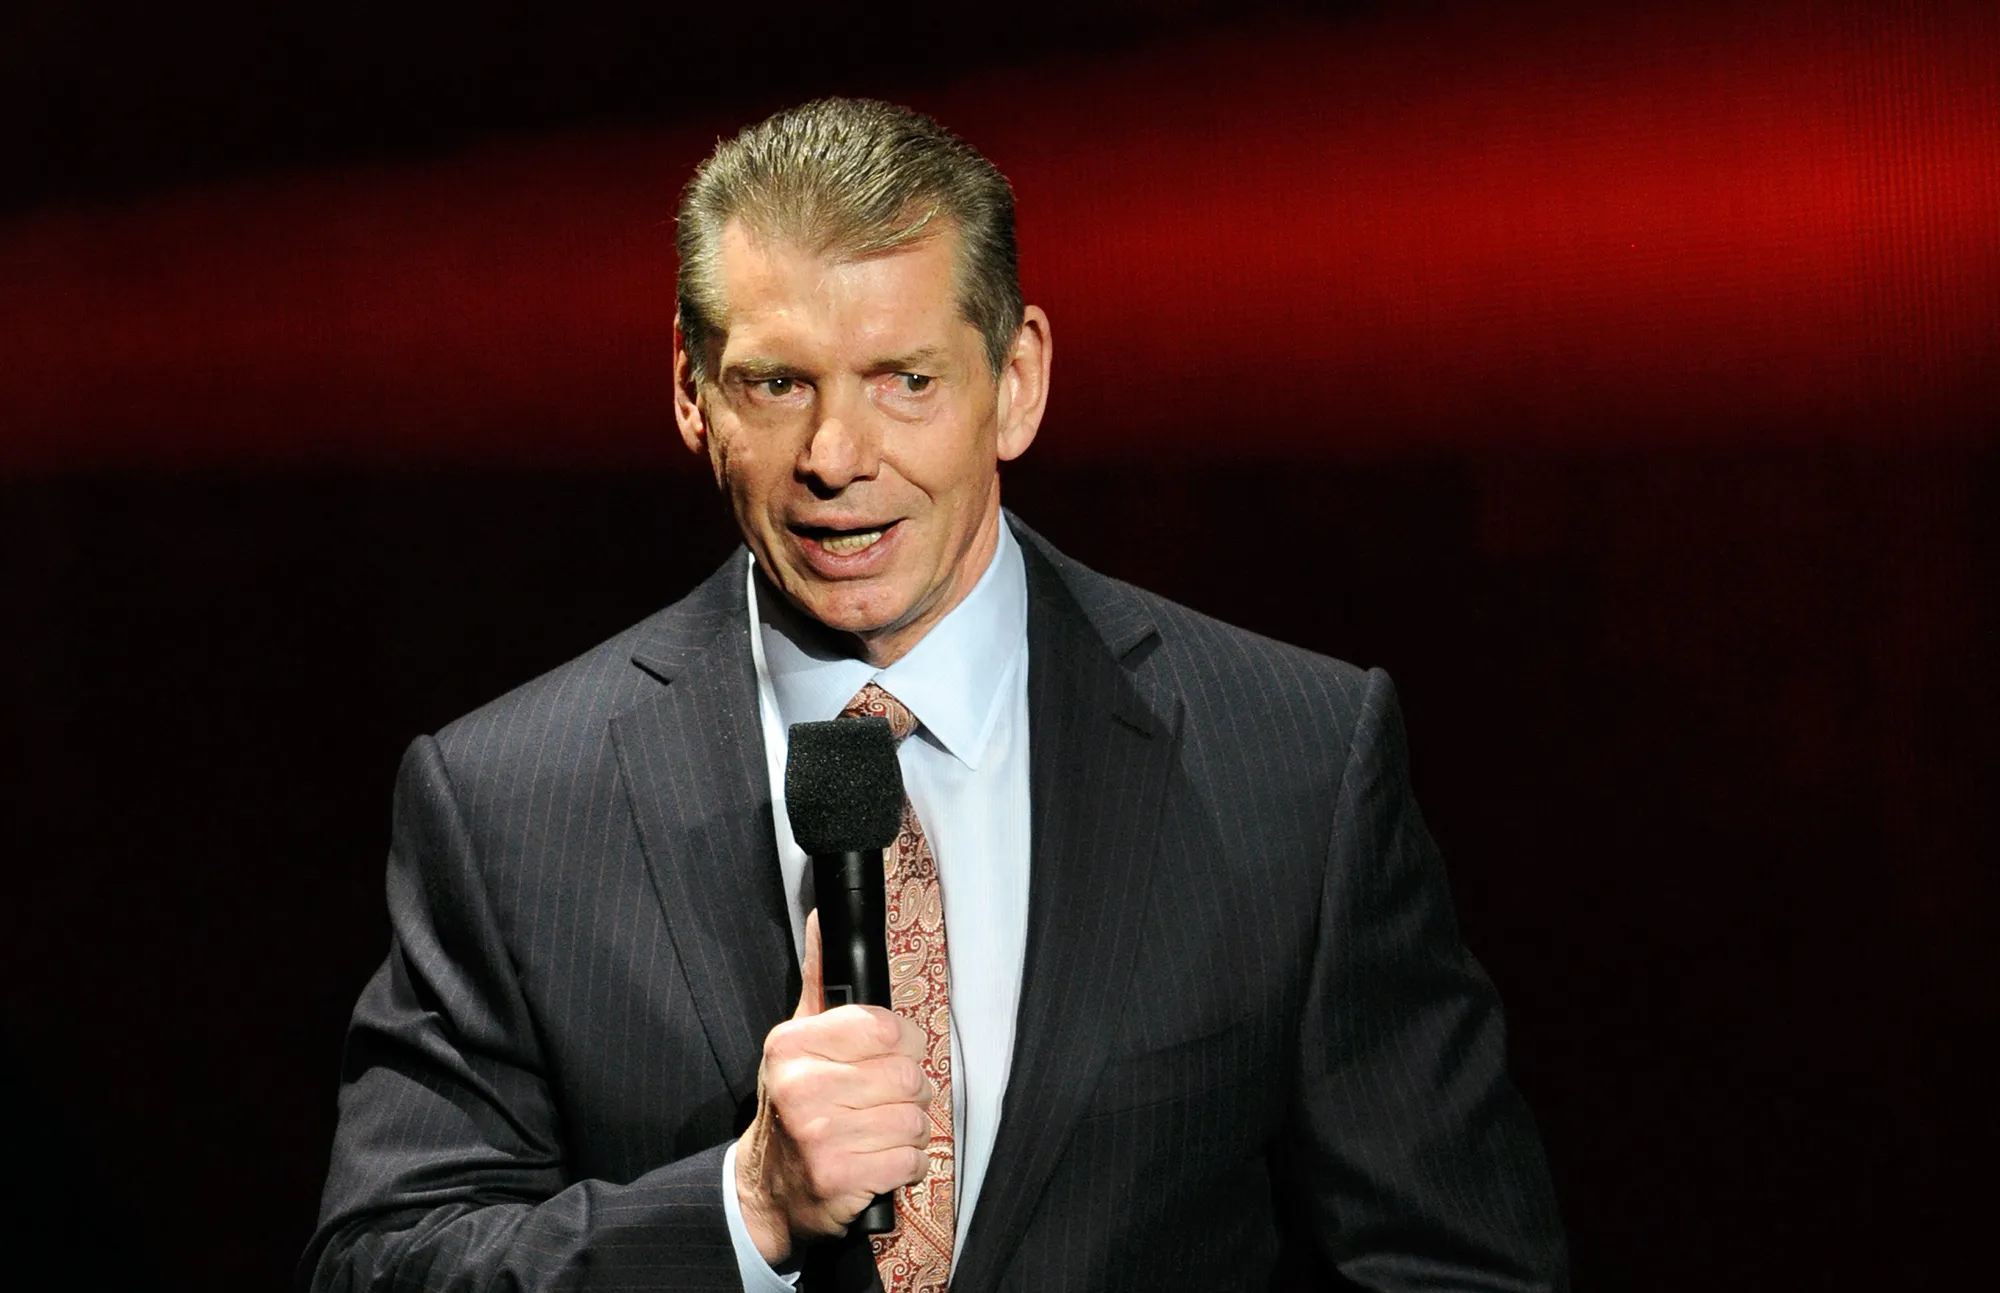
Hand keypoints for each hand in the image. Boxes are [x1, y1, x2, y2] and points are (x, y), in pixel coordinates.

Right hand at [735, 909, 933, 1264]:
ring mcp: (817, 1134)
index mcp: (793, 1044)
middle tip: (886, 1101)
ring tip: (881, 1132)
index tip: (892, 1054)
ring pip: (914, 1120)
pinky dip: (906, 1164)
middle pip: (907, 1076)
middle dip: (910, 1092)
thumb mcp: (799, 1038)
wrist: (768, 1186)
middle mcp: (801, 1086)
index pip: (884, 1027)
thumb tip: (822, 916)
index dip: (904, 1042)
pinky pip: (909, 1159)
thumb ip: (818, 978)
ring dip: (910, 1130)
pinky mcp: (837, 1177)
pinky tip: (880, 1161)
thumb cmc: (796, 1102)